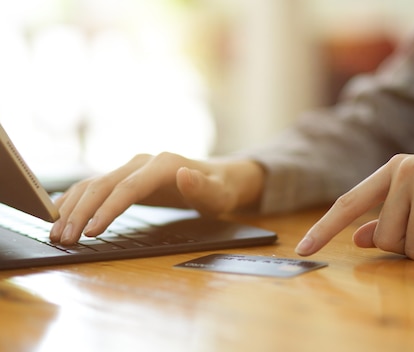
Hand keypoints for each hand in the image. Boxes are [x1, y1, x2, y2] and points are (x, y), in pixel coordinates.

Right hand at [50, 153, 263, 244]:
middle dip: (80, 212)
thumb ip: (203, 188)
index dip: (107, 210)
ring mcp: (131, 168)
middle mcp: (142, 162)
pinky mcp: (125, 178)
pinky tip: (59, 215)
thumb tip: (184, 174)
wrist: (218, 178)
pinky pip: (94, 187)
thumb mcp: (219, 194)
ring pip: (92, 184)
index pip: (128, 188)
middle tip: (64, 239)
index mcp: (163, 165)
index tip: (91, 232)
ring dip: (71, 208)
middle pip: (103, 185)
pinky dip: (75, 200)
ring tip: (56, 233)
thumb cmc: (220, 190)